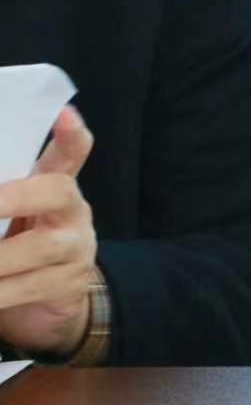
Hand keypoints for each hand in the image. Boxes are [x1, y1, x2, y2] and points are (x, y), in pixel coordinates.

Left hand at [0, 107, 96, 358]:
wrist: (47, 303)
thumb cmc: (18, 245)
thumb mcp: (12, 214)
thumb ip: (5, 193)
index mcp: (56, 186)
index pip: (72, 152)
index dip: (71, 134)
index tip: (65, 115)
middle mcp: (72, 212)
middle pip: (58, 192)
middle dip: (16, 196)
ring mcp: (75, 250)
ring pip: (38, 247)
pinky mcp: (68, 286)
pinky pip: (27, 288)